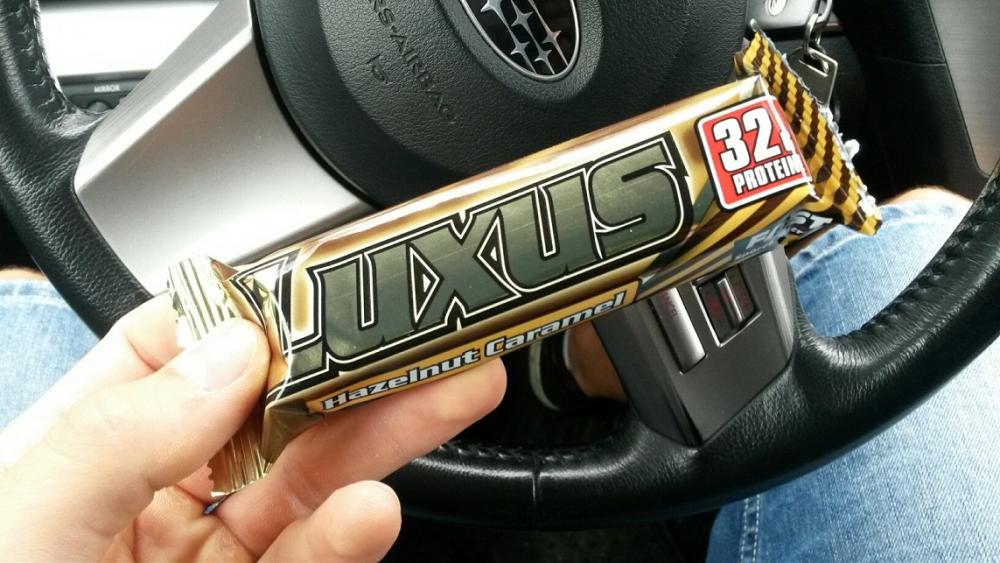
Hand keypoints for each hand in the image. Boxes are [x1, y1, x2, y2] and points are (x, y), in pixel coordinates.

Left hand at [0, 296, 505, 560]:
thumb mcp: (23, 520)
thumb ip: (123, 431)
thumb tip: (231, 351)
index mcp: (84, 448)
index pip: (181, 350)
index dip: (254, 313)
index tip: (323, 290)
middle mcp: (148, 496)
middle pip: (272, 410)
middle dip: (356, 368)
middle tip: (429, 335)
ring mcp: (203, 561)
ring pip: (309, 483)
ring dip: (381, 440)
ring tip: (444, 395)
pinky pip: (309, 562)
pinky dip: (350, 536)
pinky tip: (376, 511)